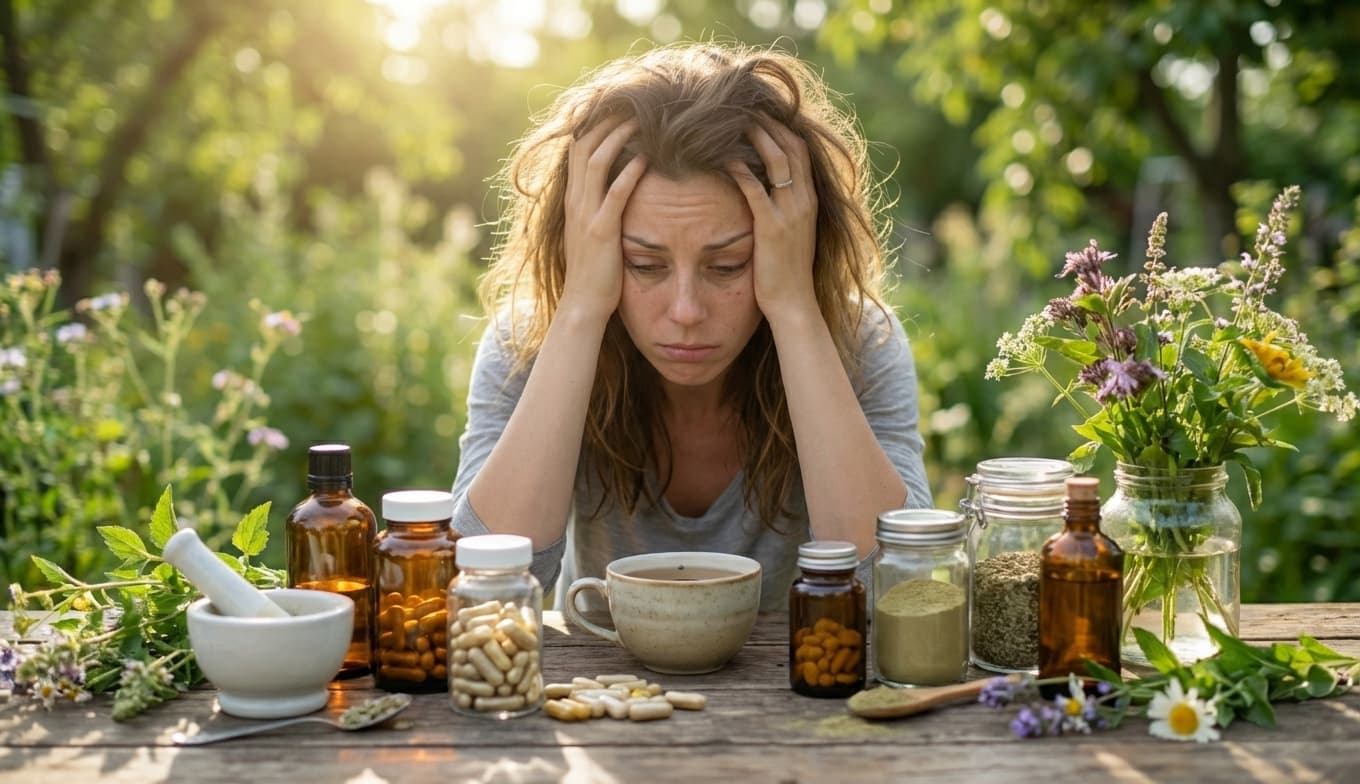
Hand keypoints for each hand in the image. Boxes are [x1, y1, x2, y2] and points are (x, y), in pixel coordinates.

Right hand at [559, 118, 647, 324]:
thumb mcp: (591, 231)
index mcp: (573, 198)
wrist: (582, 306)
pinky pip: (616, 193)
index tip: (617, 104)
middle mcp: (575, 200)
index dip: (595, 122)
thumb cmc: (594, 272)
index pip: (579, 147)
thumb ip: (599, 207)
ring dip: (620, 135)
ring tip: (643, 117)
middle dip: (607, 118)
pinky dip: (631, 172)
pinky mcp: (602, 230)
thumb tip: (618, 188)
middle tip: (633, 99)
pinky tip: (649, 156)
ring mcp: (586, 214)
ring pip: (598, 161)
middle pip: (586, 143)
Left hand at [727, 120, 819, 325]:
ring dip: (756, 136)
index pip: (799, 149)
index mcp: (809, 199)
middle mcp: (803, 201)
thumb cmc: (786, 272)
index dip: (782, 126)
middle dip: (769, 122)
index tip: (761, 110)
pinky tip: (725, 157)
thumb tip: (764, 191)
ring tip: (735, 119)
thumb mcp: (790, 233)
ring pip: (777, 161)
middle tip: (744, 104)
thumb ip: (782, 209)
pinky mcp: (771, 227)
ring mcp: (790, 213)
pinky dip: (741, 170)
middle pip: (790, 146)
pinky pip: (756, 190)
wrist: (793, 303)